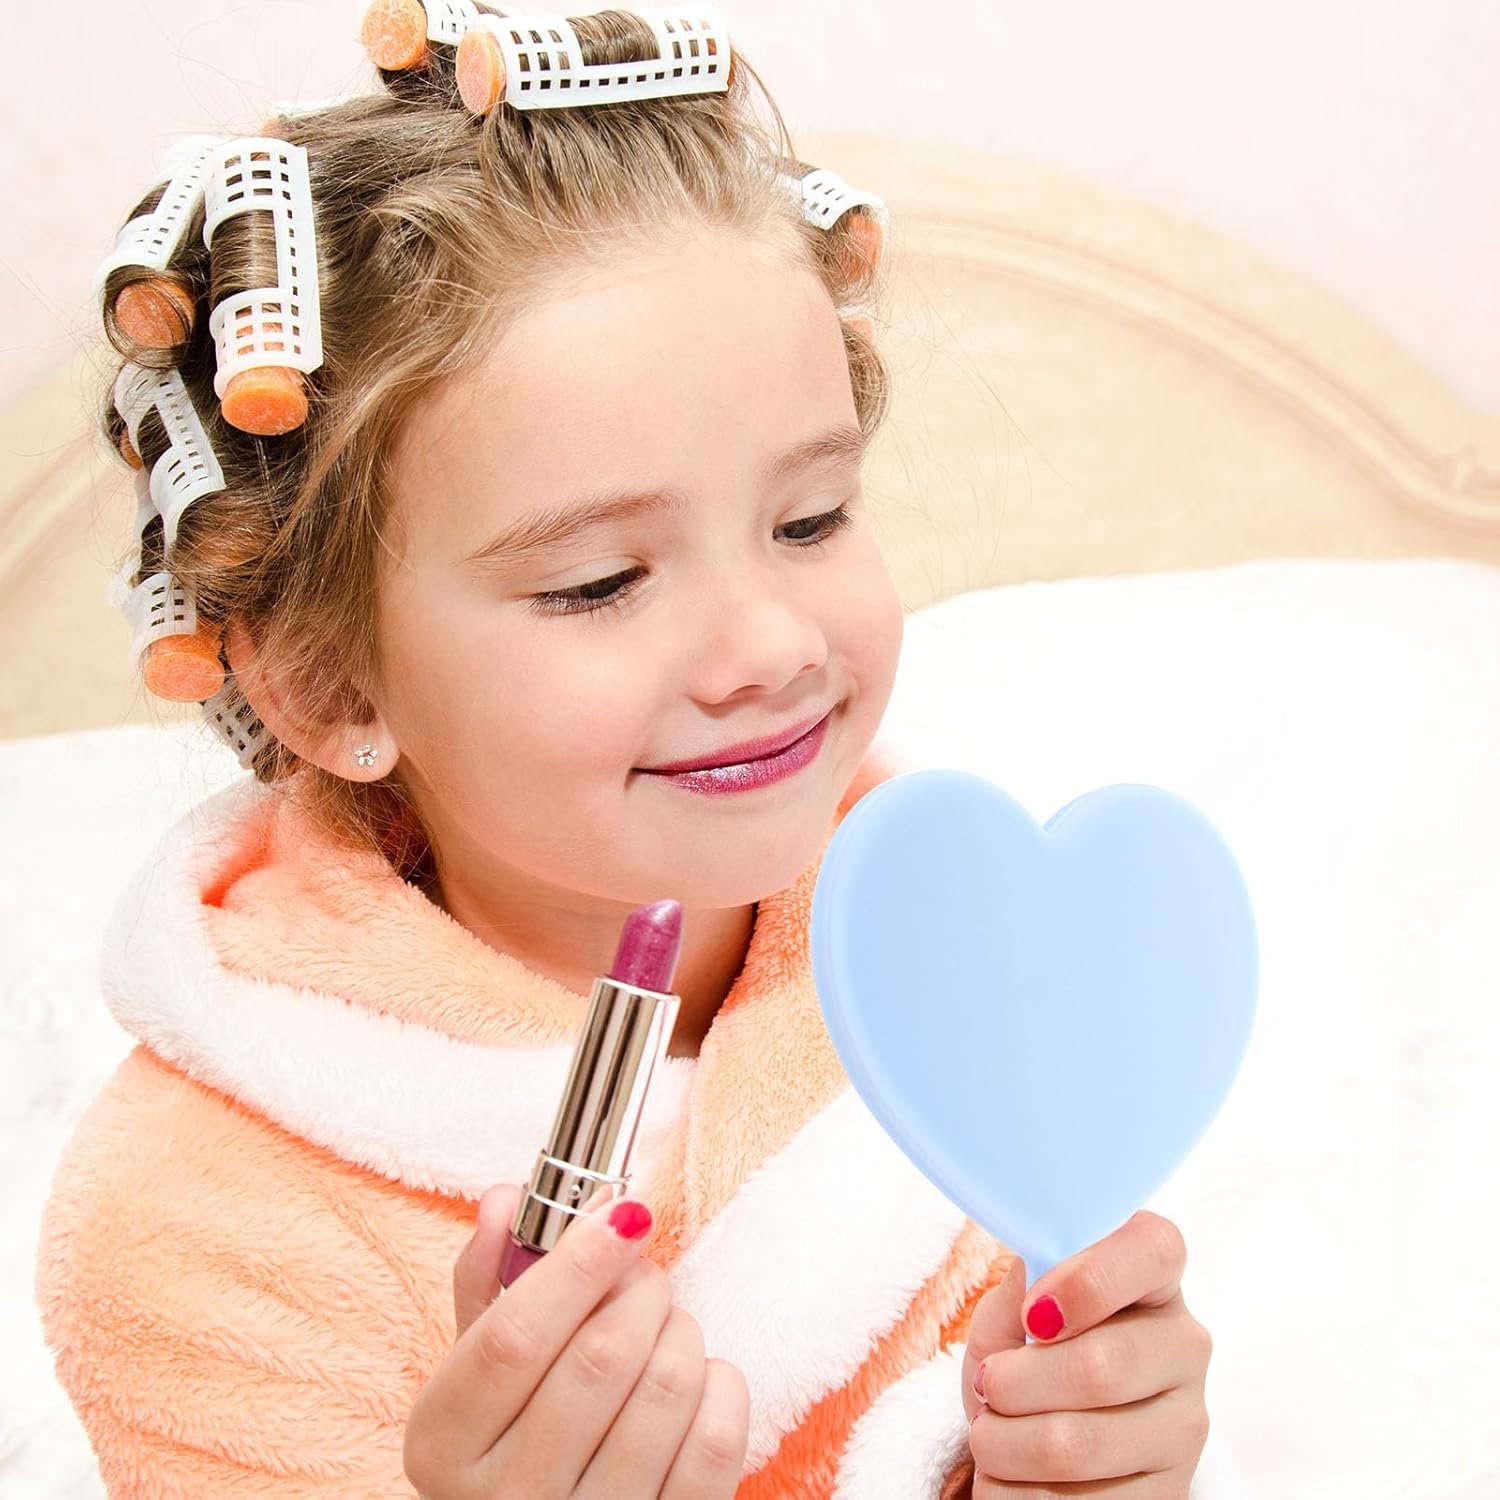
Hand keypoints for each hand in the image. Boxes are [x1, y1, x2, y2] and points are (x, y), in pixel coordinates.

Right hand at [404, 1183, 749, 1497]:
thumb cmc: (511, 1438)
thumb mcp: (475, 1369)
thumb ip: (487, 1278)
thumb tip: (505, 1199)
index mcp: (444, 1445)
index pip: (513, 1335)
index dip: (575, 1263)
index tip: (622, 1212)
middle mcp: (507, 1499)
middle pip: (600, 1355)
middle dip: (640, 1289)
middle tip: (642, 1275)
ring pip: (666, 1388)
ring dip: (680, 1332)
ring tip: (663, 1331)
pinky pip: (714, 1441)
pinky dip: (720, 1387)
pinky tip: (696, 1383)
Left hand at [961, 1210, 1211, 1496]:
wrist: (1040, 1437)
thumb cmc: (1028, 1353)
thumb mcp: (1015, 1307)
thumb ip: (1026, 1280)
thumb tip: (1037, 1268)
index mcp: (1154, 1279)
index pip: (1153, 1249)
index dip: (1088, 1281)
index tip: (1034, 1314)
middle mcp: (1185, 1348)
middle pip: (1101, 1366)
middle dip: (1015, 1382)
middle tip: (988, 1384)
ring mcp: (1185, 1427)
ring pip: (1076, 1445)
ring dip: (1004, 1442)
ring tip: (990, 1432)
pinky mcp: (1169, 1495)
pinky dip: (1016, 1490)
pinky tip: (1013, 1474)